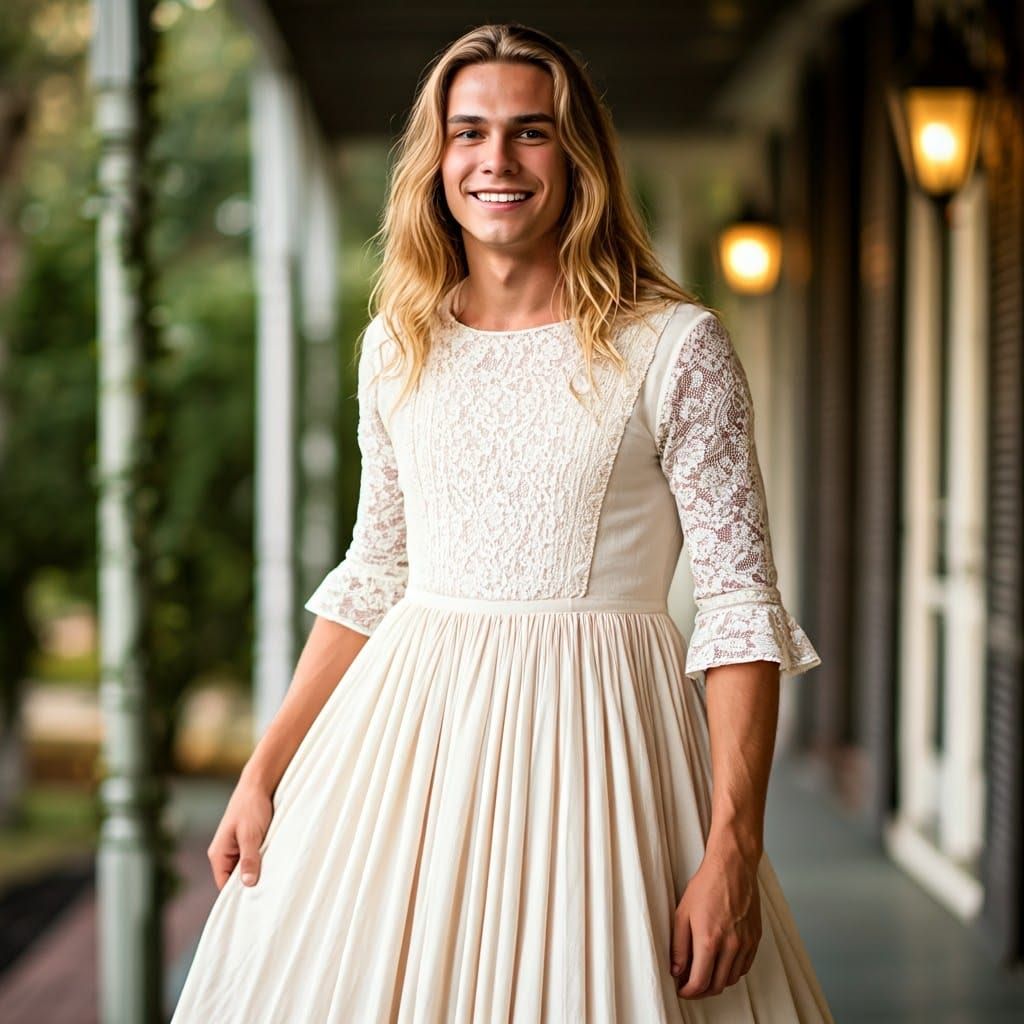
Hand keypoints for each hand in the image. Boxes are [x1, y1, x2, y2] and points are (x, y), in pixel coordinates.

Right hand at [206, 776, 274, 890]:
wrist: (258, 784)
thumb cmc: (251, 807)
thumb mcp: (251, 835)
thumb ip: (249, 859)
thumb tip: (248, 884)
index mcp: (218, 854)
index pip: (223, 886)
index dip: (237, 896)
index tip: (254, 905)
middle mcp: (223, 853)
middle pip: (233, 880)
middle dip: (248, 886)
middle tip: (267, 896)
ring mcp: (234, 848)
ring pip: (243, 869)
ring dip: (256, 873)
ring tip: (271, 883)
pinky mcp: (245, 842)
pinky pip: (250, 859)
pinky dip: (260, 863)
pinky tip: (272, 867)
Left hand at [670, 846, 762, 998]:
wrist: (732, 867)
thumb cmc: (706, 886)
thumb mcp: (682, 913)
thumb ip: (679, 945)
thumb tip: (677, 970)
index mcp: (709, 940)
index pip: (700, 982)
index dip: (689, 992)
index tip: (682, 990)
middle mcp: (731, 946)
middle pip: (717, 985)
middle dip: (702, 991)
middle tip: (691, 986)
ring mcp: (746, 943)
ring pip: (732, 979)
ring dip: (717, 982)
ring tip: (705, 975)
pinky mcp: (755, 939)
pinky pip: (744, 967)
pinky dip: (732, 972)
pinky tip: (722, 964)